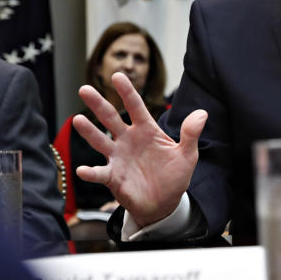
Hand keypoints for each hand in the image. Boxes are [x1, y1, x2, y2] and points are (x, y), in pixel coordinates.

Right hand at [73, 72, 206, 227]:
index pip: (135, 106)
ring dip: (89, 131)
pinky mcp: (113, 177)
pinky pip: (100, 173)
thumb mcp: (187, 155)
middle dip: (98, 104)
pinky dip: (91, 172)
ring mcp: (118, 157)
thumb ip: (190, 134)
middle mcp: (128, 140)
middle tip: (84, 89)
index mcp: (146, 130)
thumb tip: (202, 113)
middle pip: (111, 118)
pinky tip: (82, 170)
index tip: (117, 76)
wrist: (165, 203)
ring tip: (77, 120)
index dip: (127, 91)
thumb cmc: (174, 176)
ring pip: (100, 141)